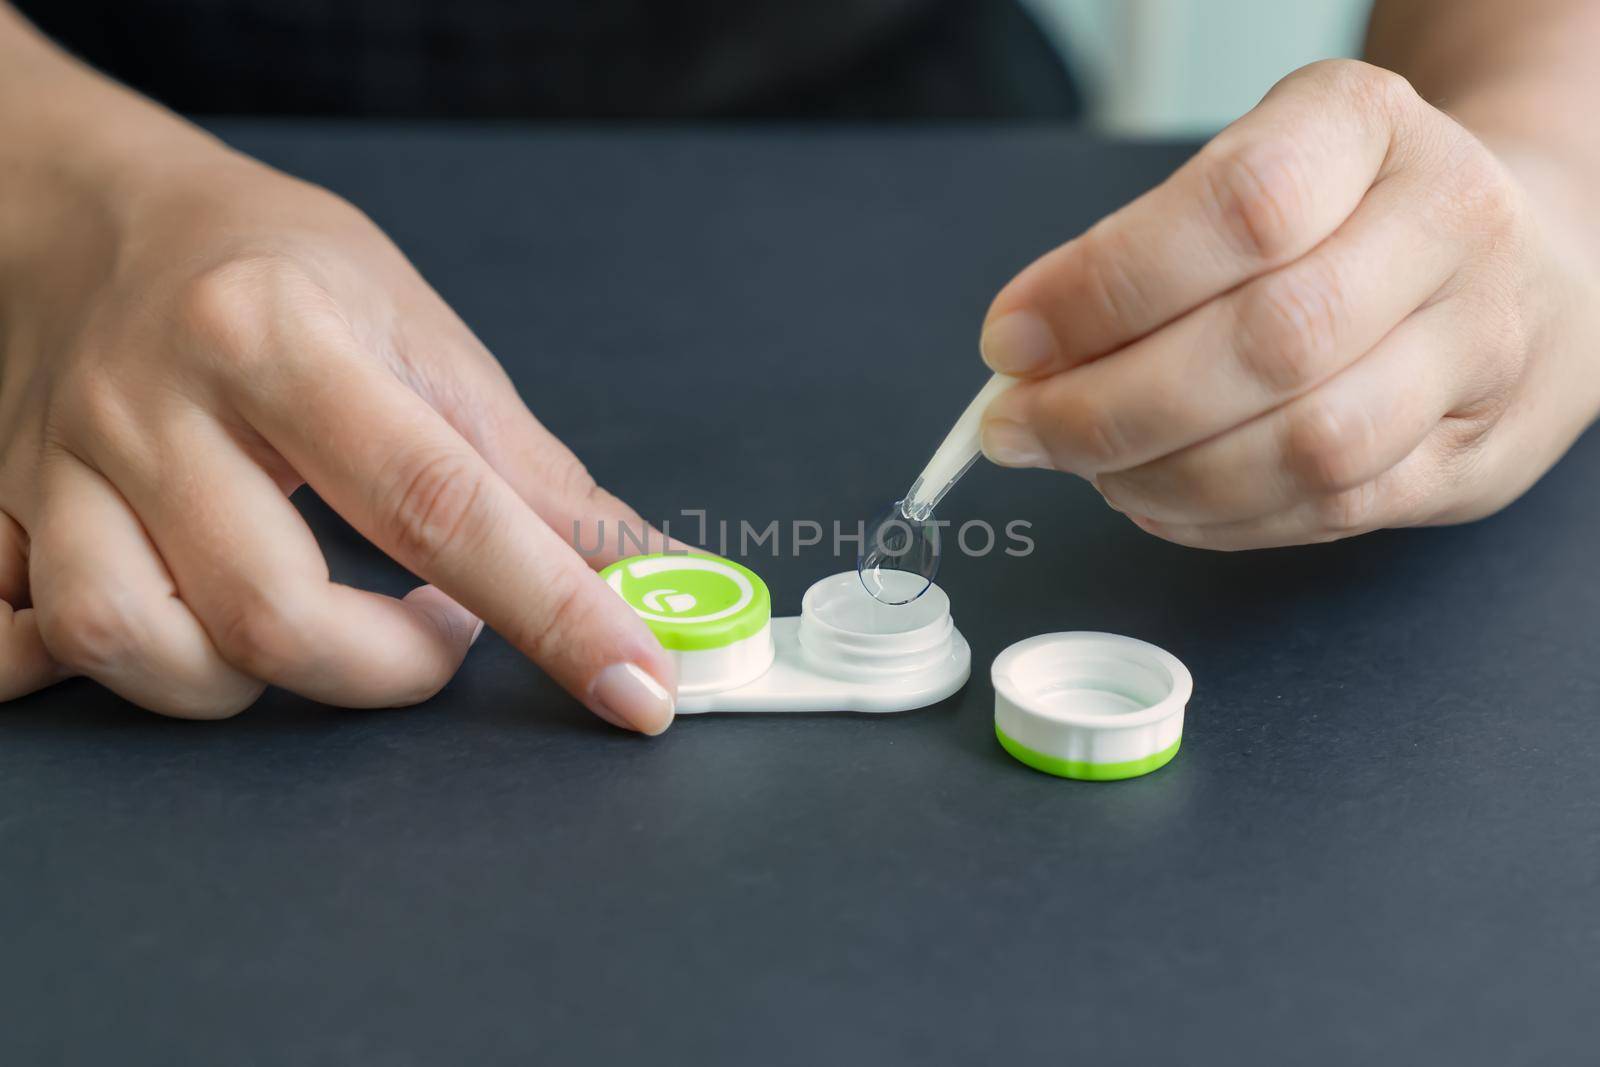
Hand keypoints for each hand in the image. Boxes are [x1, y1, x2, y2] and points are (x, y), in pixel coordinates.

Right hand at [0, 133, 675, 730]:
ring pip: (141, 647)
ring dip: (259, 683)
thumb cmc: (278, 271)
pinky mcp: (6, 512)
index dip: (554, 612)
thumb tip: (653, 573)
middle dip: (393, 669)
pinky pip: (31, 643)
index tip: (637, 686)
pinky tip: (187, 638)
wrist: (97, 223)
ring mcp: (63, 465)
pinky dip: (121, 672)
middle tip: (442, 627)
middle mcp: (157, 404)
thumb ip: (534, 474)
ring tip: (318, 625)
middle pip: (275, 615)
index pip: (440, 506)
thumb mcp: (424, 335)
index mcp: (281, 336)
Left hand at [978, 60, 1599, 549]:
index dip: (1106, 288)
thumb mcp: (1256, 171)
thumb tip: (1027, 358)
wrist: (1517, 264)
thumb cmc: (1349, 215)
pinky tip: (1155, 499)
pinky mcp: (1471, 453)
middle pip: (1270, 341)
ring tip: (1089, 467)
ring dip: (1163, 475)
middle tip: (1021, 428)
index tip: (1013, 342)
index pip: (1239, 208)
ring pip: (1310, 446)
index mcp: (1367, 129)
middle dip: (1110, 407)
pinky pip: (1333, 512)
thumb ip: (1145, 251)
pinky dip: (1218, 521)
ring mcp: (1477, 348)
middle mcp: (1445, 228)